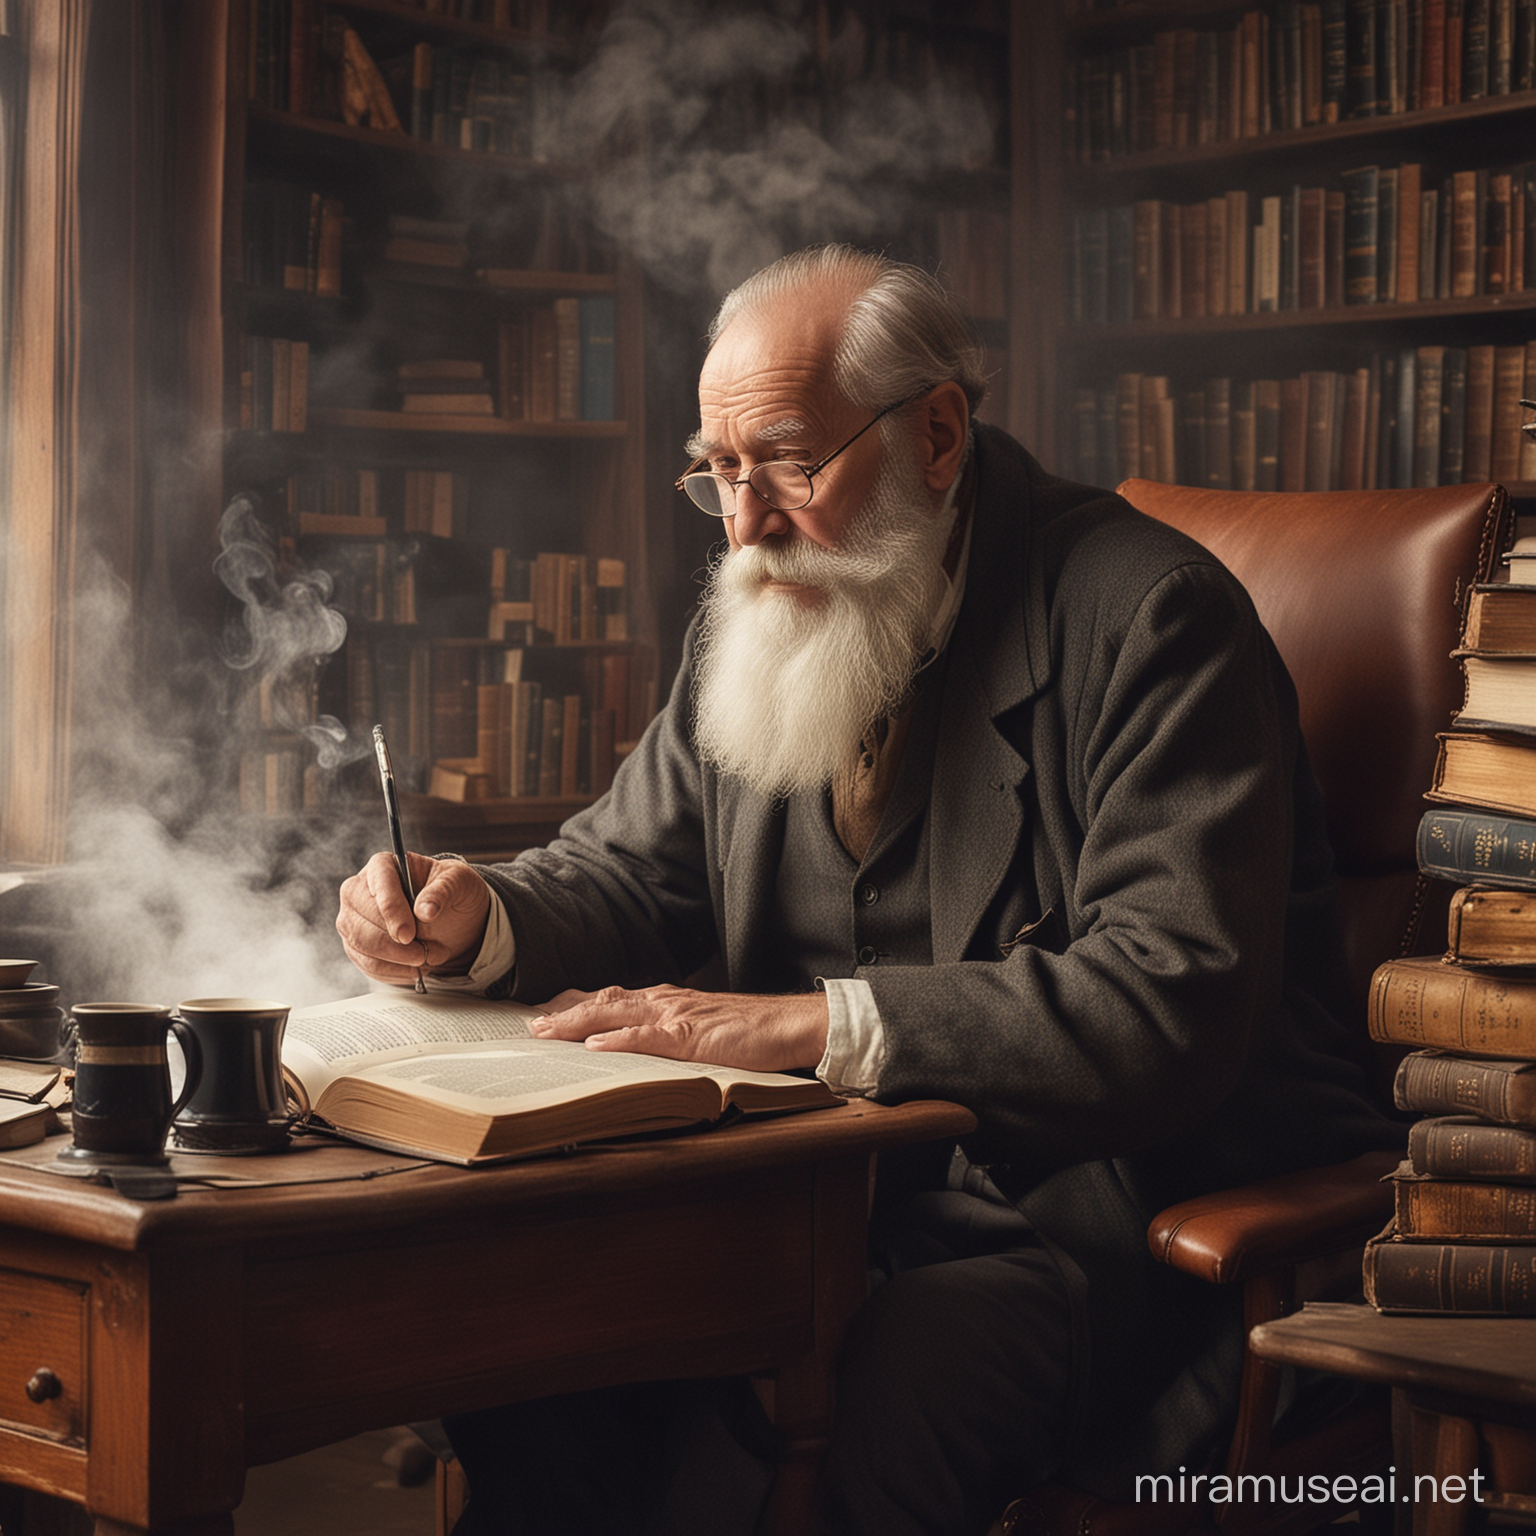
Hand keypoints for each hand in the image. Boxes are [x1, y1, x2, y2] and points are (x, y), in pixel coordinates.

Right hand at [335, 852, 490, 985]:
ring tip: (427, 958)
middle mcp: (358, 890)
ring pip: (361, 947)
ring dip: (397, 960)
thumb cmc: (452, 892)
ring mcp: (353, 920)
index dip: (392, 911)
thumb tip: (425, 911)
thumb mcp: (459, 882)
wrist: (453, 918)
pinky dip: (394, 971)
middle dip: (396, 945)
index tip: (408, 935)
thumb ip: (442, 890)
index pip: (379, 885)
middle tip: (429, 952)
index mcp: (383, 865)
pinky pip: (367, 965)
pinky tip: (415, 968)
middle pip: (361, 922)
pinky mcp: (357, 946)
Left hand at [530, 985, 828, 1073]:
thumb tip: (633, 1048)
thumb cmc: (751, 1030)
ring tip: (547, 1033)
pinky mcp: (693, 1035)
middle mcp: (666, 1001)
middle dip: (564, 1014)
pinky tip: (598, 1045)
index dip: (576, 1006)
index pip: (612, 999)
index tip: (545, 1014)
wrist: (791, 1023)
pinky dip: (621, 1040)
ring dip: (578, 1022)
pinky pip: (650, 1037)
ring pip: (617, 1014)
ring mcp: (678, 1016)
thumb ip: (668, 1035)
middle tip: (531, 1027)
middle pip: (604, 1002)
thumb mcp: (700, 1030)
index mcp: (667, 1001)